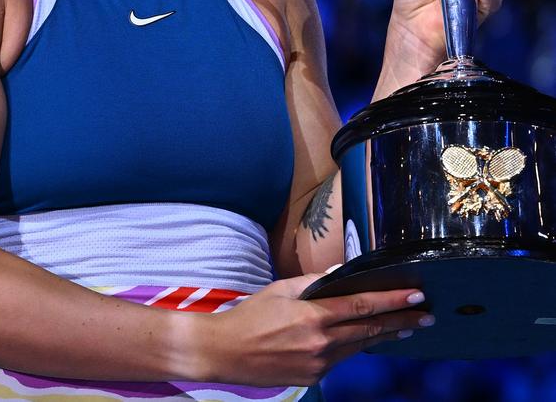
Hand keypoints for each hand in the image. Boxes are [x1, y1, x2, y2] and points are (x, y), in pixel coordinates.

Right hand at [198, 274, 432, 385]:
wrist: (225, 352)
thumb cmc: (251, 315)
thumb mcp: (282, 289)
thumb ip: (315, 282)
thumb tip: (343, 273)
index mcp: (313, 317)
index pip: (361, 306)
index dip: (391, 301)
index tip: (415, 296)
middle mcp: (320, 343)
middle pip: (369, 330)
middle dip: (401, 321)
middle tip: (426, 315)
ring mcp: (318, 364)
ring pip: (358, 346)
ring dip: (383, 335)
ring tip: (406, 326)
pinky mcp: (313, 377)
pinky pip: (341, 358)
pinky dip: (354, 346)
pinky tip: (364, 338)